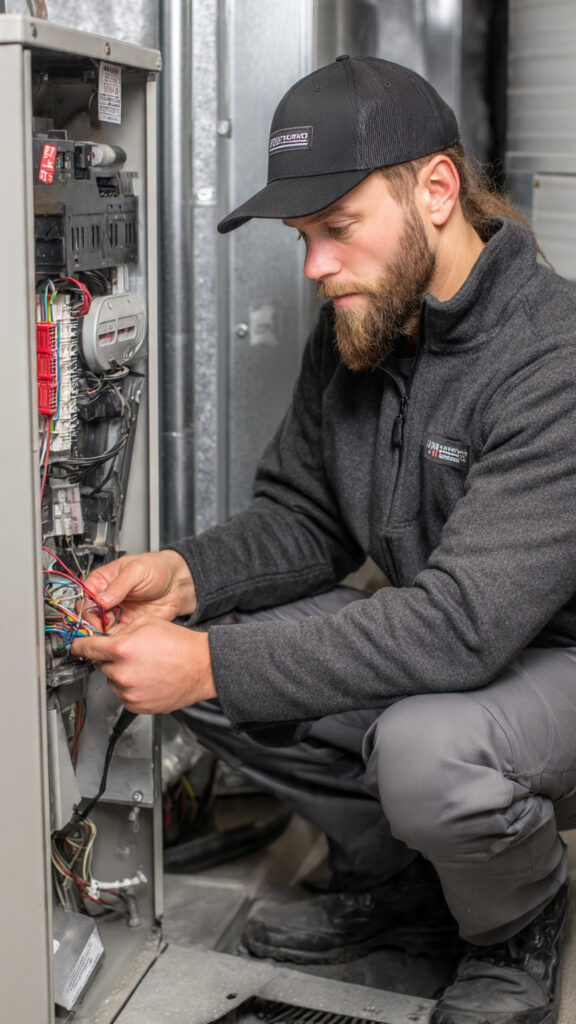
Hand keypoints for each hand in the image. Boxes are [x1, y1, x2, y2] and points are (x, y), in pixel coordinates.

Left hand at [71, 618, 215, 713]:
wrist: (202, 667)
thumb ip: (120, 630)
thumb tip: (104, 635)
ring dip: (121, 674)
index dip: (79, 645)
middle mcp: (121, 674)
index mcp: (121, 650)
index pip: (86, 648)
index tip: (76, 646)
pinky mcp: (137, 706)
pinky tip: (148, 678)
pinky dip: (131, 688)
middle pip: (100, 665)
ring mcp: (129, 692)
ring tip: (145, 666)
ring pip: (112, 681)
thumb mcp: (147, 623)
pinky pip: (124, 695)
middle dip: (111, 658)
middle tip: (132, 653)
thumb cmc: (180, 645)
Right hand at [82, 550, 196, 628]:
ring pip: (100, 629)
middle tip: (102, 629)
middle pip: (89, 616)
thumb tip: (101, 600)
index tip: (94, 618)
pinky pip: (116, 635)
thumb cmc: (157, 568)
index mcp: (102, 581)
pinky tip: (122, 637)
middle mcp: (106, 599)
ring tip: (113, 633)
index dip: (87, 610)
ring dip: (104, 634)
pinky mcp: (127, 625)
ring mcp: (116, 613)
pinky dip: (116, 639)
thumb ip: (118, 586)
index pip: (85, 598)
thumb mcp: (136, 571)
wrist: (178, 582)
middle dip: (93, 624)